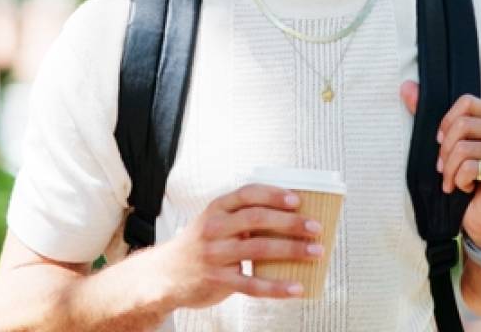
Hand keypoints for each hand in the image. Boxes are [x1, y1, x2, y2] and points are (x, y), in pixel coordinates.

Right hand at [151, 183, 325, 308]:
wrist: (165, 275)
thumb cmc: (199, 246)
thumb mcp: (213, 223)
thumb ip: (240, 218)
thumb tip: (290, 218)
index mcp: (216, 209)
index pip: (247, 194)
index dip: (273, 194)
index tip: (297, 200)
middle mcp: (213, 228)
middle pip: (257, 219)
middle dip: (290, 222)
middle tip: (315, 228)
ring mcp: (215, 255)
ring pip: (259, 249)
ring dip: (292, 250)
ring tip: (316, 252)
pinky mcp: (218, 280)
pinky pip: (252, 284)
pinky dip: (277, 287)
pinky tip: (297, 287)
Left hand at [400, 81, 480, 249]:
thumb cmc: (467, 179)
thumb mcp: (448, 145)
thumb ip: (429, 115)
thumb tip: (406, 87)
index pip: (466, 102)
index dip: (447, 122)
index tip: (441, 142)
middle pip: (462, 125)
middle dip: (445, 150)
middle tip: (445, 168)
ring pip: (462, 148)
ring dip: (450, 170)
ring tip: (454, 181)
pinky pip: (469, 168)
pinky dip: (459, 181)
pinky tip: (466, 188)